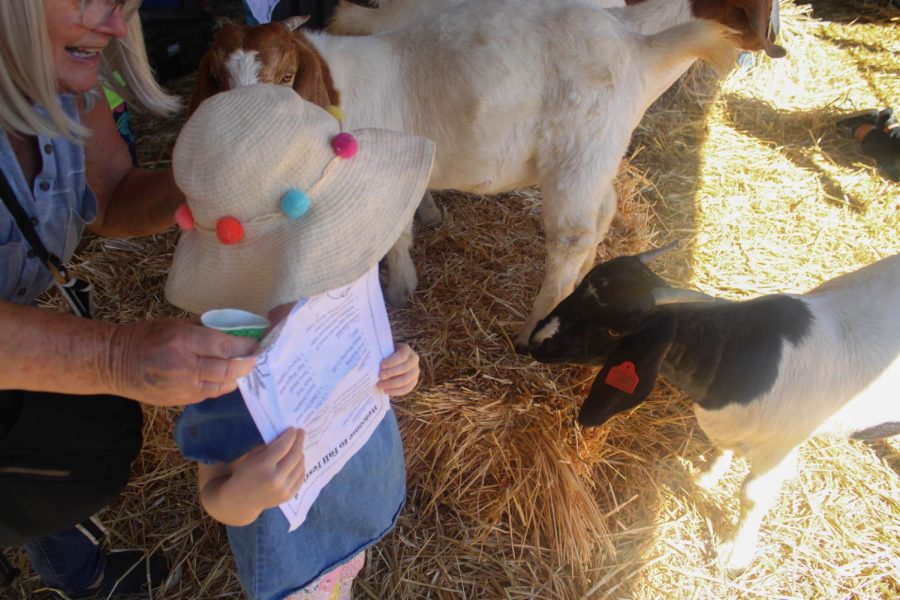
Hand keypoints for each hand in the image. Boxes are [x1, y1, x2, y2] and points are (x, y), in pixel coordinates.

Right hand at [105, 318, 257, 406]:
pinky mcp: (179, 401)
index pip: (225, 346)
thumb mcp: (175, 324)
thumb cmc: (145, 337)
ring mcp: (181, 387)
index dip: (246, 346)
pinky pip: (209, 394)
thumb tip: (234, 330)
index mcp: (183, 341)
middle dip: (247, 364)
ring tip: (244, 369)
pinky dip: (221, 386)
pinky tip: (225, 379)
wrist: (114, 363)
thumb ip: (204, 328)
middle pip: (228, 369)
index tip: (257, 344)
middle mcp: (184, 366)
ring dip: (236, 377)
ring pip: (222, 386)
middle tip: (256, 359)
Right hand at [223, 428, 306, 514]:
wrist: (241, 500)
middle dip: (299, 441)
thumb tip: (286, 435)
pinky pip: (301, 477)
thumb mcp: (252, 457)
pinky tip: (298, 461)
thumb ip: (269, 446)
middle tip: (301, 432)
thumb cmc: (245, 474)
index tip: (294, 429)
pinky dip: (301, 467)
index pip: (283, 446)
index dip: (290, 436)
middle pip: (295, 455)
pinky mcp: (288, 496)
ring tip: (299, 447)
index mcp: (263, 465)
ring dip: (301, 454)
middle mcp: (276, 478)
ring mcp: (284, 489)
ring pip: (300, 466)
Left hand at [377, 343, 419, 395]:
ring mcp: (415, 371)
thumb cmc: (385, 355)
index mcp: (406, 349)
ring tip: (380, 385)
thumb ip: (379, 355)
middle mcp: (414, 359)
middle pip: (405, 368)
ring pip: (407, 380)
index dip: (392, 361)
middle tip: (380, 376)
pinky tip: (386, 391)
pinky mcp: (414, 381)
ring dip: (392, 384)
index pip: (402, 355)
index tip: (381, 365)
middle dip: (391, 373)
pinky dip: (396, 391)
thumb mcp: (383, 351)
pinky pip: (407, 388)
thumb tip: (371, 362)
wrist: (391, 363)